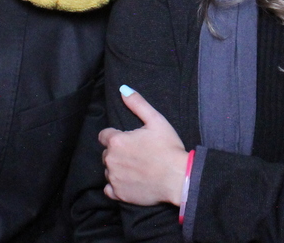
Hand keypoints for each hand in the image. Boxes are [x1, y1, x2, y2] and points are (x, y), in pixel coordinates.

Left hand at [98, 85, 189, 205]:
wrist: (178, 178)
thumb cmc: (168, 148)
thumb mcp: (156, 120)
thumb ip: (137, 104)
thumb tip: (123, 89)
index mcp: (117, 141)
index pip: (104, 135)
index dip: (116, 136)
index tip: (130, 140)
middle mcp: (111, 160)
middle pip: (107, 153)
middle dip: (118, 152)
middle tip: (137, 153)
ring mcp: (114, 178)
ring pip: (109, 170)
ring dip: (118, 168)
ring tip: (137, 167)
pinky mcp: (118, 194)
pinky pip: (109, 189)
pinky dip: (117, 185)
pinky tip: (130, 181)